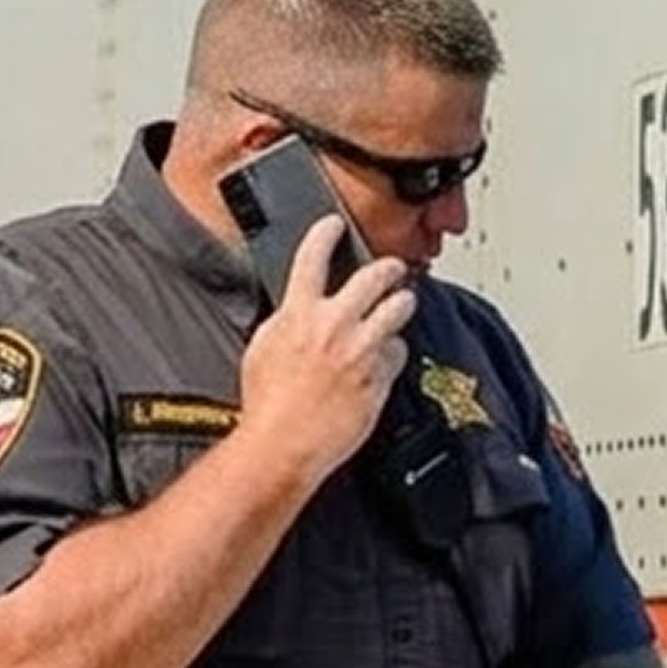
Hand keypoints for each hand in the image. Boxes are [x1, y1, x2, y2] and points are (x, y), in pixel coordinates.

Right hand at [237, 215, 417, 479]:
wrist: (285, 443)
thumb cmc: (267, 403)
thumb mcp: (263, 347)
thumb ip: (285, 321)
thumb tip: (296, 309)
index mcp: (298, 313)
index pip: (312, 257)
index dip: (326, 234)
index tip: (334, 225)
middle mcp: (334, 325)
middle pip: (374, 276)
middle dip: (388, 267)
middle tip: (393, 267)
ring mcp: (362, 349)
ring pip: (399, 308)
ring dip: (403, 302)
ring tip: (403, 302)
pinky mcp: (380, 375)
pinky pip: (398, 352)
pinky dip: (393, 353)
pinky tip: (384, 358)